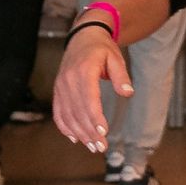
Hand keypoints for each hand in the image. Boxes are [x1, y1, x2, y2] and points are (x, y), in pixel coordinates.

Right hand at [53, 28, 131, 150]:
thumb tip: (128, 93)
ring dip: (80, 133)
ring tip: (93, 146)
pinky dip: (65, 127)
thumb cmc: (101, 48)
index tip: (104, 132)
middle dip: (90, 132)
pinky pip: (58, 112)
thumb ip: (121, 76)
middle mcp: (68, 79)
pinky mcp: (58, 91)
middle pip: (78, 111)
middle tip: (102, 147)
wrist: (82, 37)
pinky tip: (75, 138)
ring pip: (68, 115)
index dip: (95, 118)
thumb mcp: (116, 58)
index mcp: (84, 70)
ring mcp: (60, 86)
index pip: (89, 99)